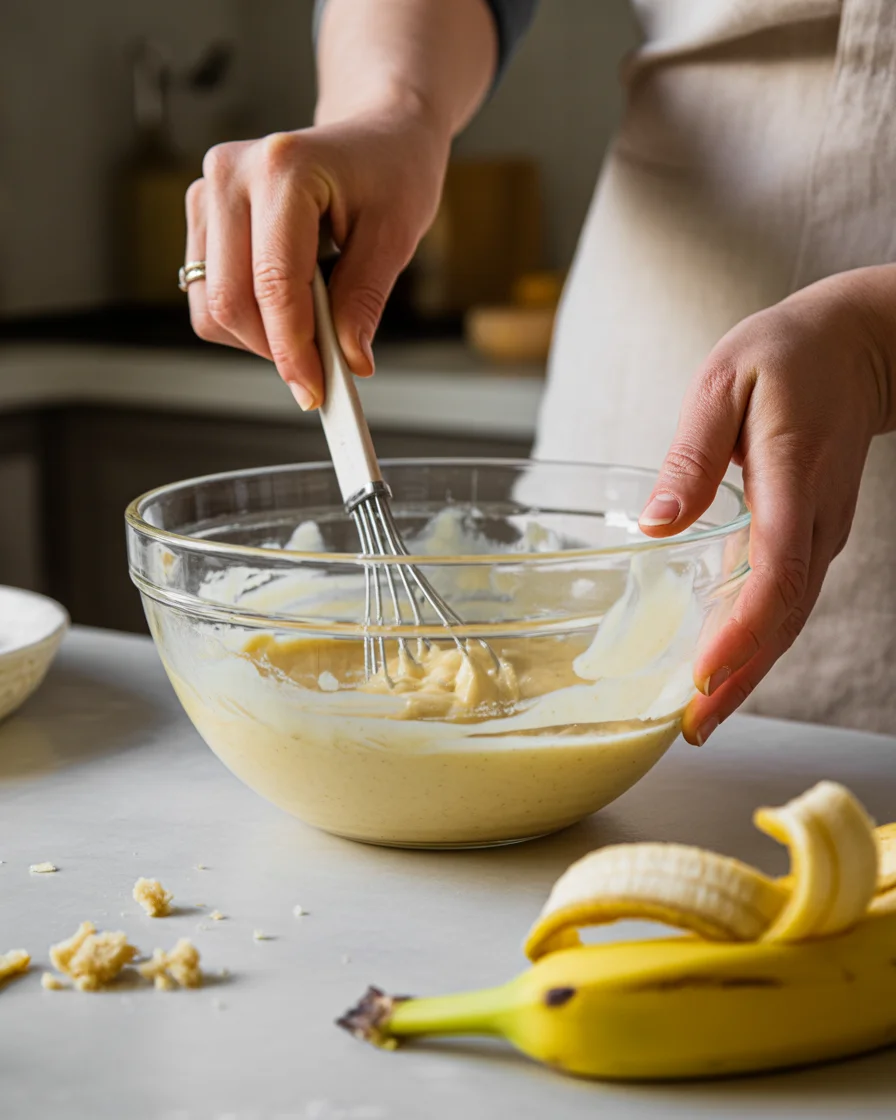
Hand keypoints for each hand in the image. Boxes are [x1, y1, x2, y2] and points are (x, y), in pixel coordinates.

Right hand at [185, 104, 449, 407]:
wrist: (374, 134)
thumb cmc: (391, 171)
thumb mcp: (395, 236)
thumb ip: (364, 301)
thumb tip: (348, 360)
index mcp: (282, 168)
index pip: (273, 283)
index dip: (292, 349)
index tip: (315, 390)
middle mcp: (231, 174)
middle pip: (228, 301)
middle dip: (275, 349)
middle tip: (321, 369)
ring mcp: (208, 192)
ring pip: (210, 305)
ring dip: (258, 337)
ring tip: (311, 324)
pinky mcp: (203, 215)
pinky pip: (207, 294)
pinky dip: (247, 319)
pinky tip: (287, 304)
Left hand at [638, 272, 892, 744]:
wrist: (859, 348)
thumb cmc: (784, 356)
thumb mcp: (725, 381)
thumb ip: (694, 452)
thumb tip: (659, 521)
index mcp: (789, 476)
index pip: (775, 570)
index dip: (742, 630)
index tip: (704, 674)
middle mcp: (813, 519)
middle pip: (784, 614)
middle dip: (740, 676)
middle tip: (693, 728)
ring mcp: (819, 532)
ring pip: (789, 616)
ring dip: (749, 670)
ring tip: (702, 718)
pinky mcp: (810, 536)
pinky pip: (786, 599)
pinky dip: (757, 641)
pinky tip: (724, 668)